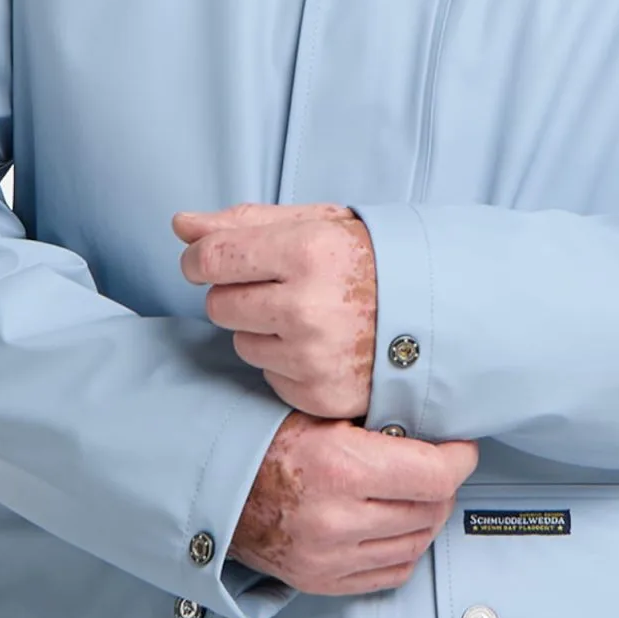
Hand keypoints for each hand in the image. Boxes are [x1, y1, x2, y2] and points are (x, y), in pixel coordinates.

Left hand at [174, 200, 376, 420]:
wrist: (437, 315)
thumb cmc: (370, 261)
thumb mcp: (316, 225)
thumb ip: (244, 223)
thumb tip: (181, 225)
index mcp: (305, 251)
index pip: (211, 258)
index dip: (200, 259)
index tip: (209, 261)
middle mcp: (305, 307)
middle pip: (218, 305)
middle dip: (238, 294)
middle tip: (279, 288)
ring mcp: (312, 357)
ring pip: (241, 344)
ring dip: (262, 331)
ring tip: (309, 318)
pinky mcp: (318, 394)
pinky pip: (269, 377)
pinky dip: (287, 364)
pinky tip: (321, 347)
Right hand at [230, 410, 479, 594]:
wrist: (214, 491)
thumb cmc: (268, 444)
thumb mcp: (321, 414)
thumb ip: (378, 425)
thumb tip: (432, 428)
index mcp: (341, 467)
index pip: (435, 475)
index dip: (459, 459)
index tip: (461, 449)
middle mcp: (338, 519)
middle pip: (430, 510)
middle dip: (443, 486)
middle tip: (437, 467)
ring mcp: (330, 558)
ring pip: (416, 543)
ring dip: (427, 518)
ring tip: (416, 494)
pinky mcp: (323, 582)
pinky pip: (392, 572)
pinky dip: (405, 549)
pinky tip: (397, 525)